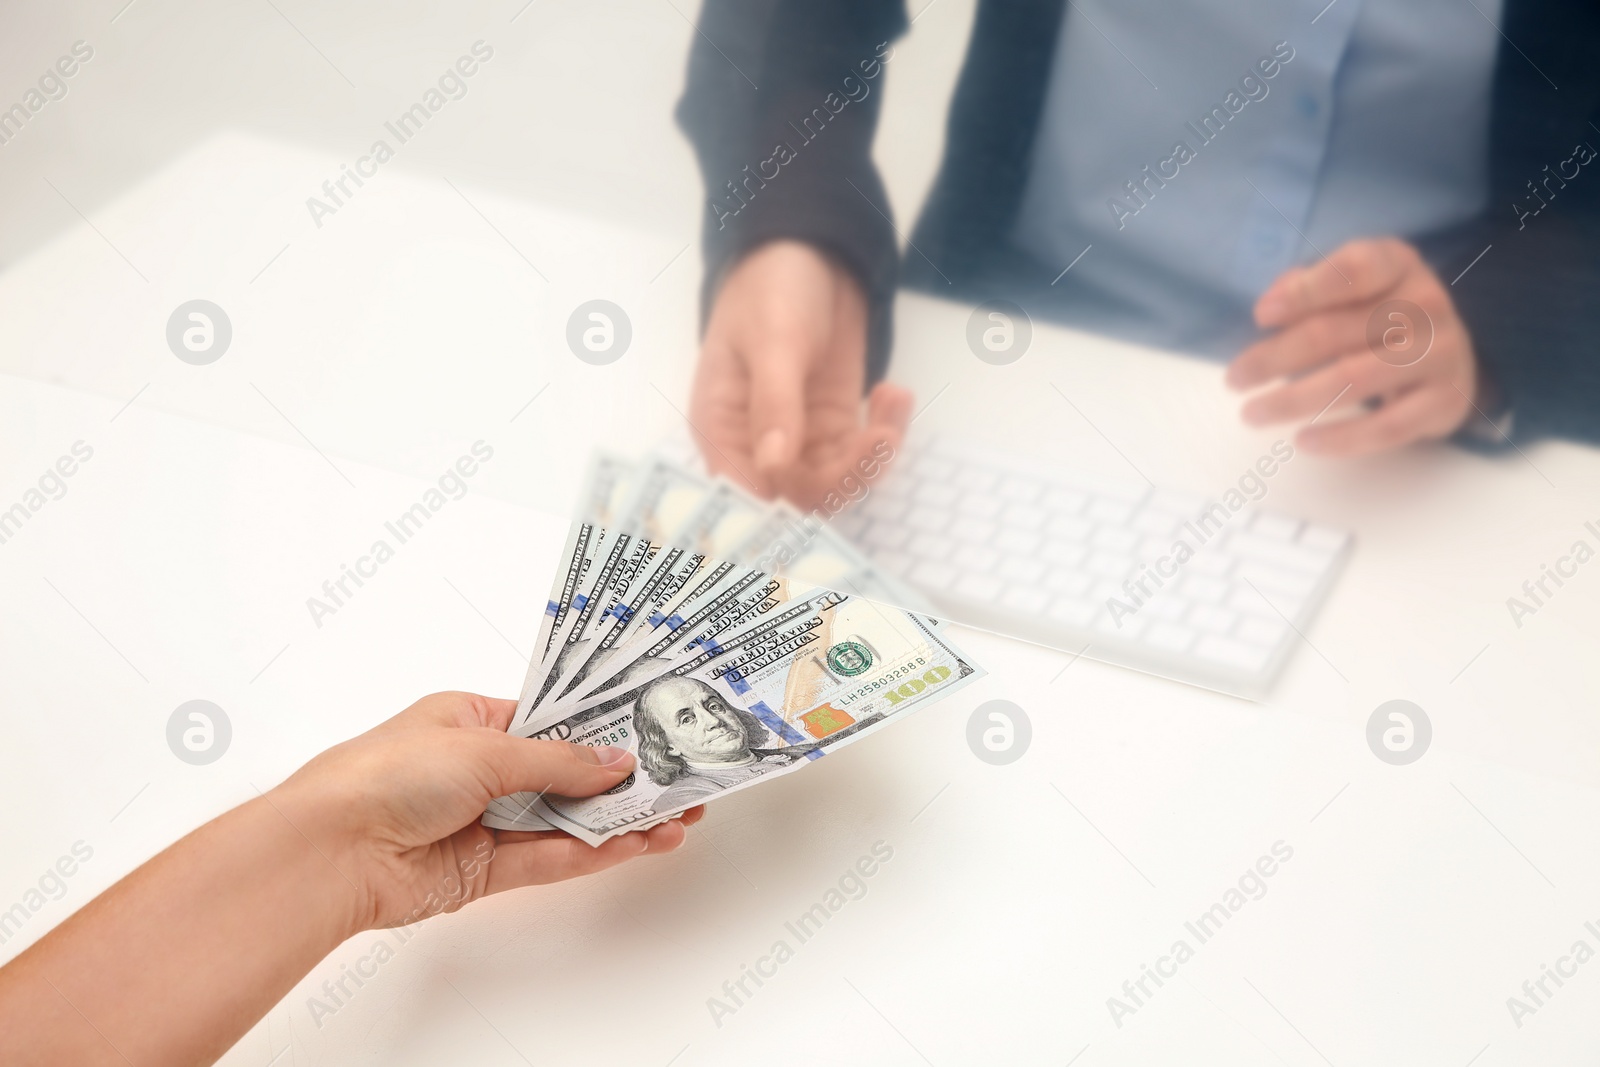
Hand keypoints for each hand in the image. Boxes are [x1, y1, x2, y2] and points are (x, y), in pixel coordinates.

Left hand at [271, 691, 700, 931]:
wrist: (332, 850)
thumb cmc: (385, 774)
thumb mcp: (486, 747)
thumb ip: (559, 762)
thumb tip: (614, 762)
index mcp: (471, 719)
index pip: (551, 723)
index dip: (600, 730)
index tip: (650, 734)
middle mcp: (477, 770)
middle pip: (564, 776)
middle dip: (620, 783)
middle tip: (676, 785)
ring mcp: (482, 823)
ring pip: (563, 822)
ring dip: (616, 823)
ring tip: (672, 821)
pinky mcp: (481, 871)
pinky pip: (548, 860)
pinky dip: (591, 854)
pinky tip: (632, 846)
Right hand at [689, 240, 912, 504]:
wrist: (810, 250)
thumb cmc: (771, 286)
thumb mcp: (773, 339)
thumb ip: (774, 402)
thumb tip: (775, 464)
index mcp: (721, 428)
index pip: (745, 492)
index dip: (782, 505)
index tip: (828, 486)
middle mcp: (756, 444)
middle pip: (798, 497)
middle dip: (844, 477)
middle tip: (878, 436)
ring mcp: (799, 437)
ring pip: (836, 483)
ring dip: (872, 456)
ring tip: (892, 400)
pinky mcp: (835, 424)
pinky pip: (861, 455)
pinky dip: (885, 435)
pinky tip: (894, 393)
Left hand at [1227, 237, 1480, 455]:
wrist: (1452, 354)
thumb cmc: (1382, 314)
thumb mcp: (1351, 285)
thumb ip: (1308, 286)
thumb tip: (1269, 306)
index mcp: (1398, 265)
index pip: (1355, 270)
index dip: (1306, 291)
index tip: (1261, 316)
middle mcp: (1426, 304)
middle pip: (1335, 332)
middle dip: (1274, 358)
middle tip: (1234, 380)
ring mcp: (1441, 354)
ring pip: (1352, 381)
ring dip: (1292, 401)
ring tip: (1251, 413)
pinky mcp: (1444, 401)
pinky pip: (1386, 427)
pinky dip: (1340, 438)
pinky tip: (1303, 440)